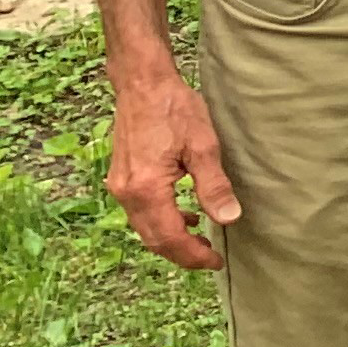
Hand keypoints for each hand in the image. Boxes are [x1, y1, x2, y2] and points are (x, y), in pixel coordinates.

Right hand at [106, 55, 242, 267]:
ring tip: (200, 241)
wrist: (143, 84)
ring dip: (171, 239)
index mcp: (146, 189)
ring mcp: (119, 186)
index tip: (215, 262)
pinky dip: (161, 221)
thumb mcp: (203, 146)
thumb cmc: (174, 109)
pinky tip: (184, 215)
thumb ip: (213, 186)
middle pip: (153, 239)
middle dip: (181, 253)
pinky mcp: (121, 177)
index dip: (192, 255)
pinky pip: (139, 211)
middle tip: (210, 259)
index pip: (169, 237)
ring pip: (144, 227)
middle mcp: (126, 193)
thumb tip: (228, 219)